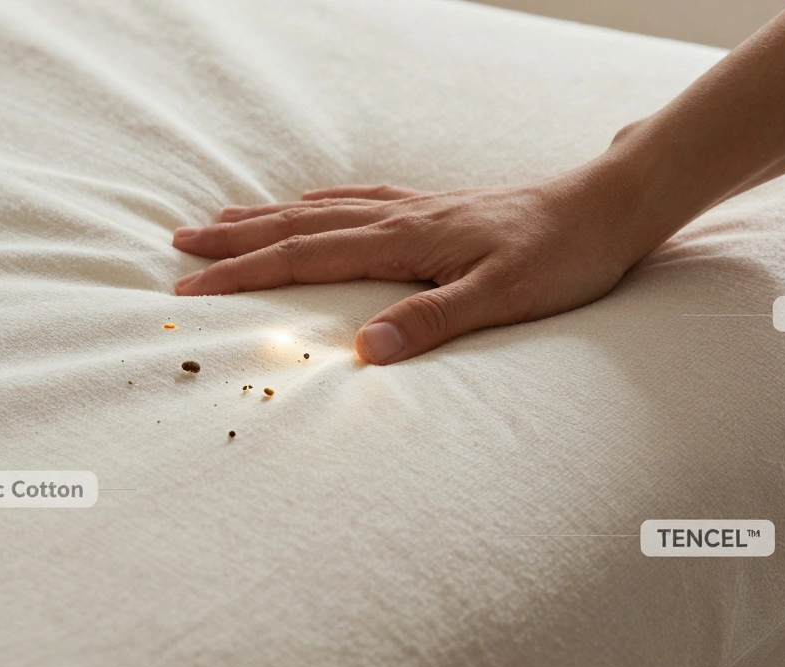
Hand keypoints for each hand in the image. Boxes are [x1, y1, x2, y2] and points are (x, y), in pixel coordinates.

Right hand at [172, 163, 657, 363]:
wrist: (606, 207)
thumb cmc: (560, 256)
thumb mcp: (503, 298)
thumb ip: (434, 321)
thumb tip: (366, 351)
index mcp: (404, 241)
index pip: (304, 256)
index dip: (243, 273)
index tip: (190, 288)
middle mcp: (398, 217)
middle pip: (297, 224)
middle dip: (234, 239)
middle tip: (178, 247)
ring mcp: (413, 207)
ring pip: (320, 207)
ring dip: (264, 217)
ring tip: (219, 220)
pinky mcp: (431, 207)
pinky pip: (355, 197)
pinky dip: (316, 201)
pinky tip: (308, 202)